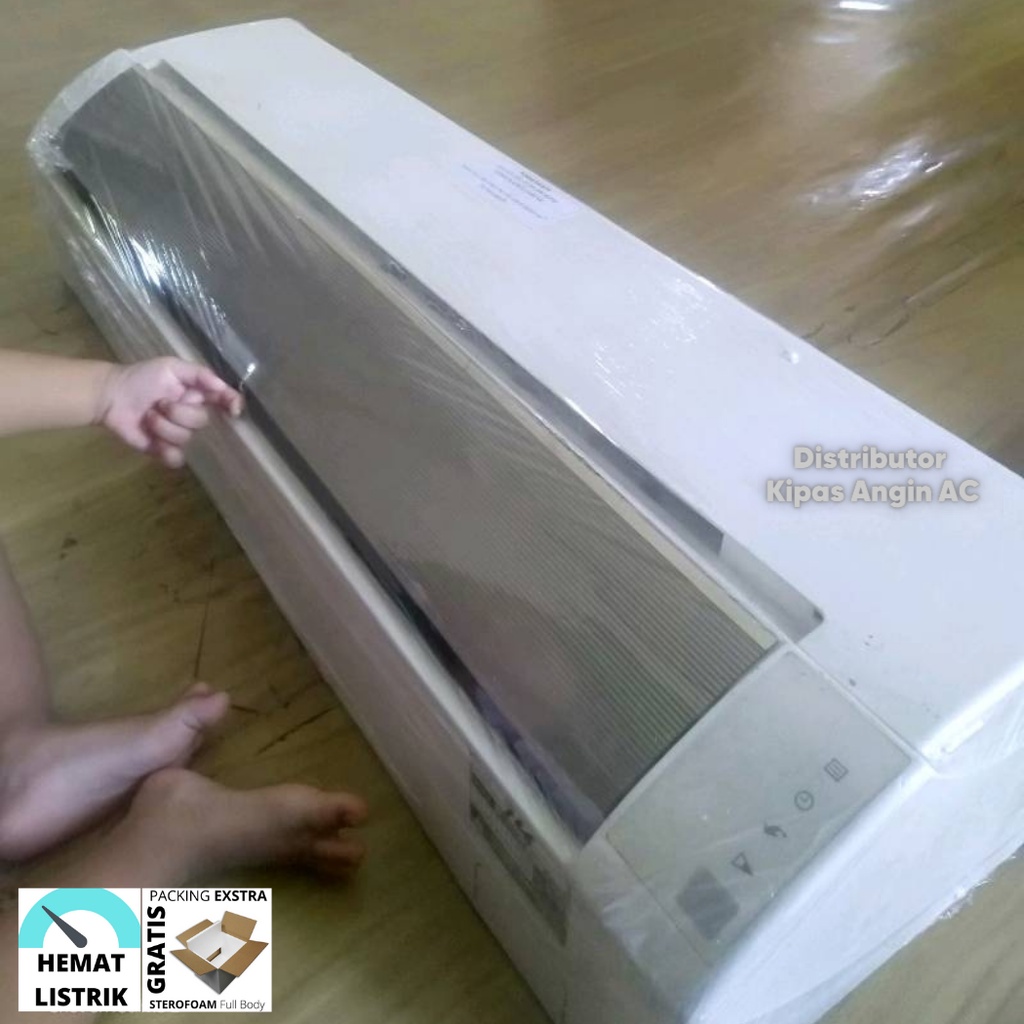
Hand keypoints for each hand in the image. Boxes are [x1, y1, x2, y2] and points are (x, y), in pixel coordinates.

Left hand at [98, 357, 242, 467]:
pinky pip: (177, 458)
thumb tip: (223, 388)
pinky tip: (153, 442)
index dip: (232, 405)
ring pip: (186, 438)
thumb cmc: (140, 377)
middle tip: (159, 404)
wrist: (110, 396)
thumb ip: (199, 374)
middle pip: (202, 422)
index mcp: (196, 395)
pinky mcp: (163, 450)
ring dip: (163, 427)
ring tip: (147, 417)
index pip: (224, 401)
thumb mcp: (170, 367)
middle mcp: (190, 415)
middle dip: (179, 413)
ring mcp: (177, 434)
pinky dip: (166, 451)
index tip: (233, 409)